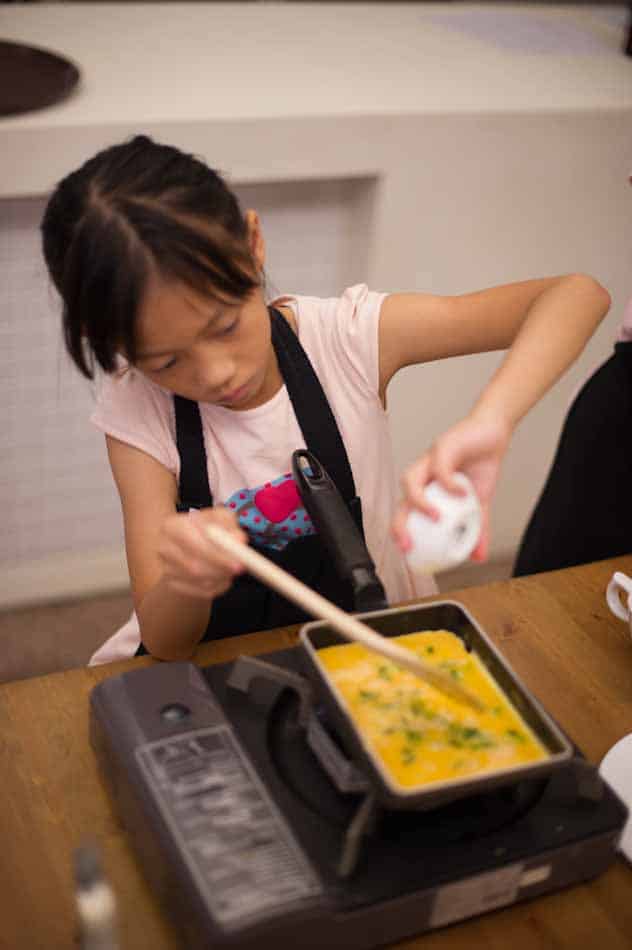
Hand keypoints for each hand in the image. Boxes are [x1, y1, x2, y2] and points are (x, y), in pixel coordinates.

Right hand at [157, 506, 246, 599]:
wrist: (190, 545)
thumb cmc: (208, 527)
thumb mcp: (220, 519)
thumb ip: (230, 526)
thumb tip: (240, 540)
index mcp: (172, 525)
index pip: (194, 543)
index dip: (218, 555)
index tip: (238, 562)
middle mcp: (164, 547)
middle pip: (193, 566)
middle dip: (220, 569)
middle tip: (240, 569)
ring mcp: (166, 568)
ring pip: (200, 580)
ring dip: (221, 576)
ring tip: (231, 569)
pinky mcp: (172, 584)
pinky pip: (200, 591)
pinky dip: (217, 586)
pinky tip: (222, 576)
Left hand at [392, 410, 511, 561]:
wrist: (494, 433)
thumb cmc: (481, 464)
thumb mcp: (481, 502)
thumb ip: (478, 528)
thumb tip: (478, 556)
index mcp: (428, 487)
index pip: (404, 509)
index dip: (400, 529)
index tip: (407, 550)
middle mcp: (424, 473)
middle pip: (400, 498)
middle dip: (400, 522)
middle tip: (409, 542)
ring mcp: (431, 459)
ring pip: (410, 480)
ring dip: (420, 502)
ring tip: (437, 517)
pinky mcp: (443, 446)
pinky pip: (439, 467)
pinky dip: (448, 483)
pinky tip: (462, 493)